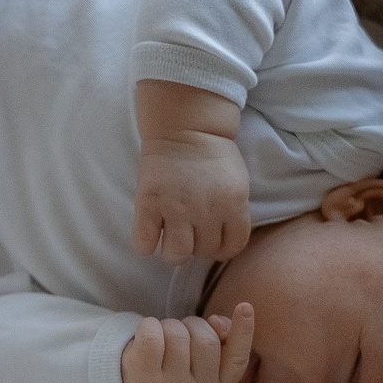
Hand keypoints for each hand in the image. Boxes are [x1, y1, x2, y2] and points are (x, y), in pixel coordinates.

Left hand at [119, 304, 255, 382]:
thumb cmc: (181, 362)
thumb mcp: (206, 356)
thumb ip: (223, 339)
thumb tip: (218, 322)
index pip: (237, 359)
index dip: (243, 332)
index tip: (245, 306)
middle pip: (205, 339)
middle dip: (193, 325)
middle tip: (183, 333)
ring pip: (177, 334)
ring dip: (170, 326)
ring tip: (164, 341)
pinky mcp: (145, 377)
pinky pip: (152, 335)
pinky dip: (148, 325)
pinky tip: (146, 336)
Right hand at [133, 128, 252, 262]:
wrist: (185, 127)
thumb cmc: (214, 156)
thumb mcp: (238, 184)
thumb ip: (235, 213)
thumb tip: (222, 243)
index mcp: (233, 204)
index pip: (231, 247)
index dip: (221, 248)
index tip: (213, 241)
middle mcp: (206, 210)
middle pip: (203, 252)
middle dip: (198, 247)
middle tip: (190, 232)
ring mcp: (175, 207)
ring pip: (176, 255)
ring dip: (174, 251)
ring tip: (171, 237)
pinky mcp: (149, 203)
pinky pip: (145, 243)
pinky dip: (146, 245)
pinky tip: (151, 233)